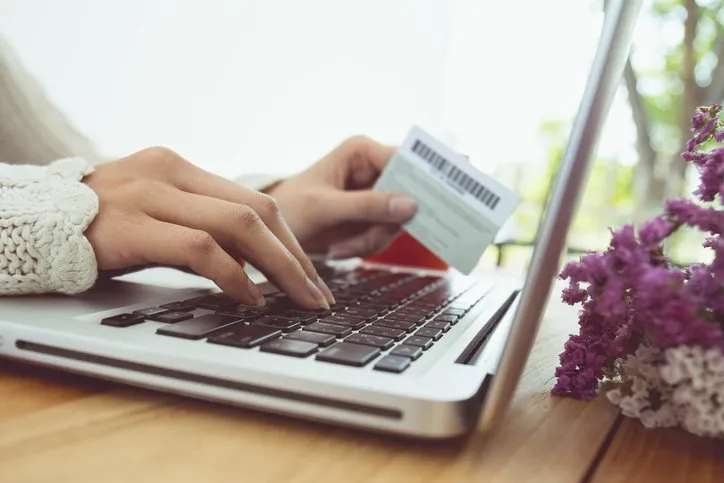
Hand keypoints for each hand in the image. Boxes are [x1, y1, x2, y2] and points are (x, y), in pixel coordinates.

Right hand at [83, 147, 333, 309]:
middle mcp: (168, 172)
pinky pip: (199, 249)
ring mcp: (148, 195)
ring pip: (238, 225)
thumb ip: (199, 228)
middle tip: (318, 292)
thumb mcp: (154, 216)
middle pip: (257, 210)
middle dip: (296, 256)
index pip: (254, 200)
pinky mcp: (129, 226)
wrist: (28, 226)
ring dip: (279, 267)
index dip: (291, 240)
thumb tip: (253, 264)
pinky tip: (249, 298)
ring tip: (298, 299)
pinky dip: (233, 275)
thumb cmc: (96, 227)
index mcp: (178, 167)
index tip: (311, 273)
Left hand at [266, 136, 417, 257]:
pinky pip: (385, 235)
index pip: (407, 160)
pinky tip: (339, 248)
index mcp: (362, 152)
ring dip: (371, 239)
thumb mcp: (324, 207)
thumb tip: (411, 206)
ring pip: (398, 221)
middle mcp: (373, 169)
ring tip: (340, 245)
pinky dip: (364, 247)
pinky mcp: (373, 217)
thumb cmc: (288, 209)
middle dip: (385, 224)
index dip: (421, 182)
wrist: (272, 236)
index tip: (422, 207)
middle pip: (407, 196)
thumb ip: (366, 205)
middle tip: (364, 238)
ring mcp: (375, 195)